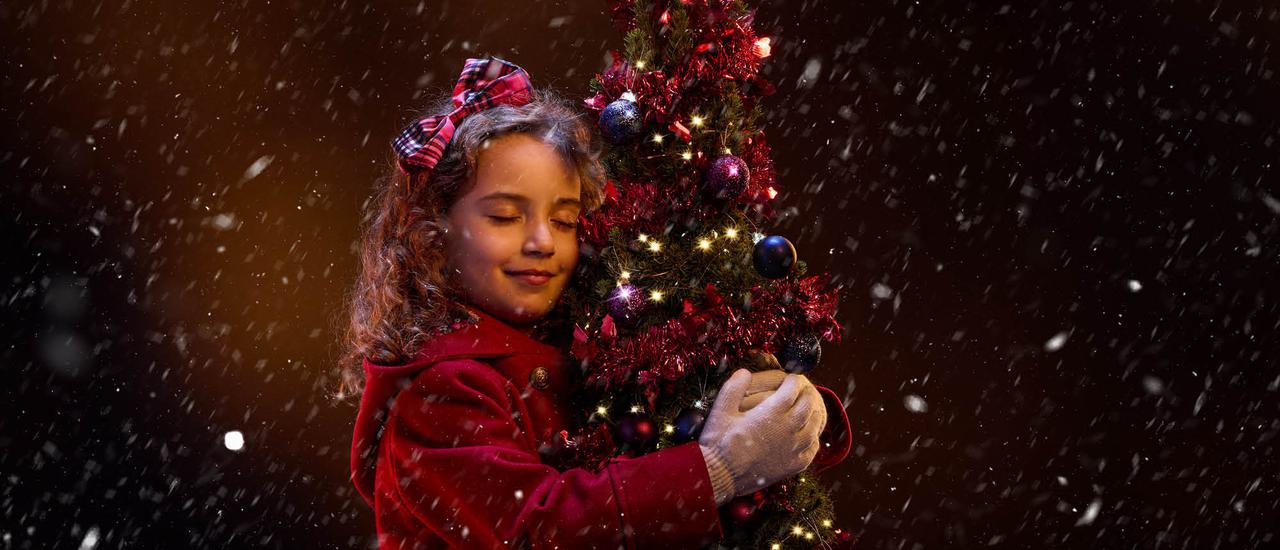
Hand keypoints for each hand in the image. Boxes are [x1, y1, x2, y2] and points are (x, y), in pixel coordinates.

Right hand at [698, 369, 826, 501]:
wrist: (720, 475)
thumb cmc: (718, 441)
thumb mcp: (721, 410)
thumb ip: (734, 388)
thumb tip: (745, 371)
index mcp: (772, 413)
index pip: (792, 390)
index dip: (793, 381)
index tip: (791, 377)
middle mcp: (787, 429)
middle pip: (807, 406)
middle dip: (806, 394)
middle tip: (804, 390)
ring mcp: (792, 449)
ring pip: (813, 428)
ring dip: (814, 415)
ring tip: (810, 410)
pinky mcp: (792, 466)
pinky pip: (811, 451)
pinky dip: (813, 441)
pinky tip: (809, 438)